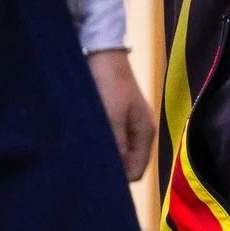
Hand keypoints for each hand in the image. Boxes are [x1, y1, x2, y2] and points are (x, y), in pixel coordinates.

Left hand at [87, 48, 156, 181]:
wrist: (101, 52)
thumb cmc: (109, 84)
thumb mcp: (113, 117)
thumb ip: (117, 146)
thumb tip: (116, 174)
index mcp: (145, 133)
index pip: (136, 171)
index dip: (119, 178)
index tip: (97, 178)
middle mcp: (138, 131)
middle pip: (127, 162)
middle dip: (111, 167)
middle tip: (88, 168)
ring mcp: (127, 122)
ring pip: (117, 150)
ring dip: (104, 153)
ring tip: (84, 155)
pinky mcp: (114, 114)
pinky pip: (110, 138)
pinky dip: (100, 141)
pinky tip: (84, 142)